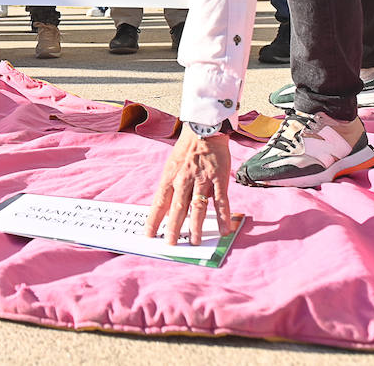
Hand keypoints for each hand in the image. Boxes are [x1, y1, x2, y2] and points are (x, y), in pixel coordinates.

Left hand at [145, 129, 235, 245]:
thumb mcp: (172, 166)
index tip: (149, 234)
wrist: (204, 129)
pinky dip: (223, 216)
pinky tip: (224, 230)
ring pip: (198, 206)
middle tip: (172, 244)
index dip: (154, 219)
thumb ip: (172, 187)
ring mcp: (201, 179)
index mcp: (170, 177)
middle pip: (178, 208)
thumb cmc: (187, 149)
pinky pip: (221, 200)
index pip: (159, 202)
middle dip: (174, 228)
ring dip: (196, 226)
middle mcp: (183, 179)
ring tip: (195, 242)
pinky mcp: (218, 178)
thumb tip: (172, 209)